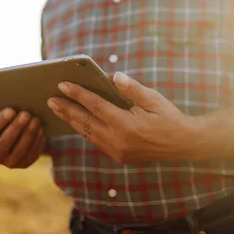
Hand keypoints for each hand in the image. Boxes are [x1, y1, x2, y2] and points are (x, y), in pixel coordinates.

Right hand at [0, 103, 45, 168]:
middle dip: (16, 128)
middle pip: (5, 143)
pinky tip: (41, 129)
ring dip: (29, 133)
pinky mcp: (25, 164)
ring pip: (20, 149)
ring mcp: (11, 162)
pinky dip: (37, 141)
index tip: (10, 110)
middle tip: (26, 114)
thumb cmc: (6, 122)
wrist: (21, 134)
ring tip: (35, 119)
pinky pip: (32, 154)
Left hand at [46, 72, 204, 164]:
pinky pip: (96, 141)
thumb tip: (113, 76)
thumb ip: (131, 89)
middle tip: (50, 99)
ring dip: (71, 121)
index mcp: (127, 125)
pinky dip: (84, 130)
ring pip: (88, 134)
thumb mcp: (153, 99)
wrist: (183, 145)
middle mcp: (119, 141)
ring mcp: (117, 151)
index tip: (63, 85)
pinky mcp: (119, 156)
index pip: (95, 107)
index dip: (78, 95)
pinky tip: (75, 121)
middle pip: (85, 122)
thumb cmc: (168, 117)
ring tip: (57, 109)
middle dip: (66, 109)